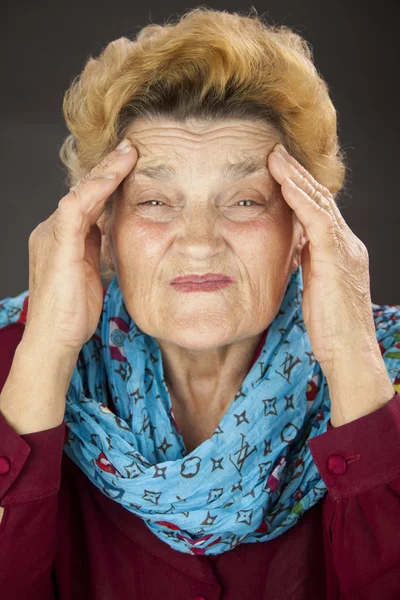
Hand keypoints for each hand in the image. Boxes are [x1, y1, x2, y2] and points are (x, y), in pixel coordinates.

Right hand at [23, 137, 137, 356]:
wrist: (54, 339)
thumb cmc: (73, 312)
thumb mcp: (91, 272)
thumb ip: (98, 249)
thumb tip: (115, 231)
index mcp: (63, 237)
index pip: (87, 201)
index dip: (109, 182)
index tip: (131, 165)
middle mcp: (53, 230)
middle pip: (84, 191)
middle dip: (108, 168)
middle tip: (131, 147)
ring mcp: (52, 235)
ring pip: (80, 193)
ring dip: (106, 171)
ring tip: (128, 152)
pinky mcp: (57, 244)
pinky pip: (76, 209)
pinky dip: (96, 190)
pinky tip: (114, 176)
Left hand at [268, 143, 380, 381]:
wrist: (349, 352)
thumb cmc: (331, 327)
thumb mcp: (315, 287)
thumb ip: (308, 264)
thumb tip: (293, 248)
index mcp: (340, 251)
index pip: (318, 211)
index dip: (298, 188)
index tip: (278, 170)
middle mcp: (347, 244)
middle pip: (320, 199)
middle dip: (297, 174)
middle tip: (275, 152)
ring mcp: (345, 249)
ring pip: (320, 204)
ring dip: (296, 178)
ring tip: (276, 156)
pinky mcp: (338, 259)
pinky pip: (319, 221)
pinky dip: (302, 200)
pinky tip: (285, 183)